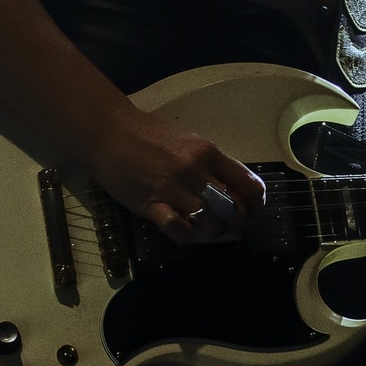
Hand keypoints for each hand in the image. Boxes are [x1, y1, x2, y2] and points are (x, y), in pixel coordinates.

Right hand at [83, 103, 266, 244]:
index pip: (248, 184)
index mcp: (209, 154)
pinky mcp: (150, 203)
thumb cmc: (149, 135)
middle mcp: (196, 170)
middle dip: (237, 224)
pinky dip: (186, 234)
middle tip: (231, 228)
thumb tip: (231, 189)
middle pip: (233, 207)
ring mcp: (173, 187)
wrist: (110, 131)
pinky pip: (177, 227)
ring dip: (212, 231)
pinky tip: (184, 230)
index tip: (251, 212)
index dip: (255, 205)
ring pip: (209, 221)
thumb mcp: (189, 142)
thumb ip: (210, 164)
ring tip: (207, 229)